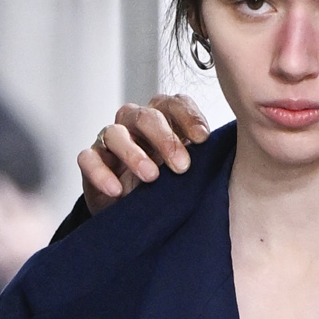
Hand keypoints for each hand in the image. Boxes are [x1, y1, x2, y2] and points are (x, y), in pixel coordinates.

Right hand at [75, 96, 208, 207]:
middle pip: (146, 116)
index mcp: (162, 119)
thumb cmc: (165, 187)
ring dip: (134, 153)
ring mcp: (111, 141)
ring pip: (115, 133)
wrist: (135, 215)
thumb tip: (230, 152)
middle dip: (165, 139)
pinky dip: (101, 172)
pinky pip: (88, 158)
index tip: (203, 139)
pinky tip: (117, 190)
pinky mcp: (92, 161)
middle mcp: (135, 124)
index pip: (174, 104)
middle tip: (182, 166)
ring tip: (151, 177)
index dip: (188, 117)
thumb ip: (202, 158)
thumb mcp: (187, 172)